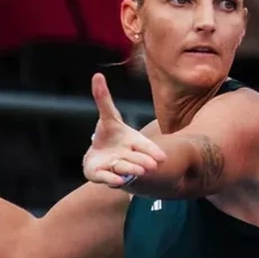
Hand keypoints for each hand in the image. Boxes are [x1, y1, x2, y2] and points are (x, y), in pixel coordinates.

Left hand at [82, 73, 166, 187]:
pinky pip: (108, 178)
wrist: (102, 157)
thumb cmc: (111, 136)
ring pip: (125, 168)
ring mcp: (116, 166)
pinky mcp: (102, 175)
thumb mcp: (108, 117)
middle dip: (143, 161)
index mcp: (132, 141)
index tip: (162, 157)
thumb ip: (103, 99)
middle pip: (137, 158)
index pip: (144, 145)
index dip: (152, 150)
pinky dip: (112, 180)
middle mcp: (127, 155)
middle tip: (152, 166)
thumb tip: (97, 75)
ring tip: (140, 172)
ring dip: (132, 169)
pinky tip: (116, 182)